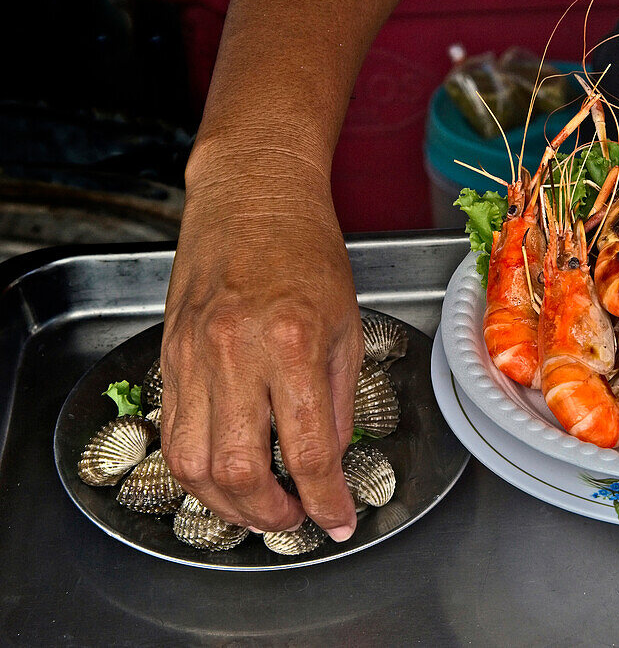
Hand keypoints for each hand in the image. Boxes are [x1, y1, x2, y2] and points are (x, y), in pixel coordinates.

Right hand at [160, 160, 361, 538]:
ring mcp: (193, 357)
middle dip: (271, 514)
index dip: (325, 500)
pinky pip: (173, 432)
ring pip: (193, 464)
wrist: (251, 200)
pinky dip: (197, 470)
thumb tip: (329, 462)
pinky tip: (223, 476)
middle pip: (240, 471)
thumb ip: (336, 400)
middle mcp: (235, 355)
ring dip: (226, 504)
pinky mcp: (169, 356)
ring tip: (258, 510)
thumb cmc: (307, 253)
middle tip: (296, 520)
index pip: (308, 451)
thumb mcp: (346, 324)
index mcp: (293, 344)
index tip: (337, 520)